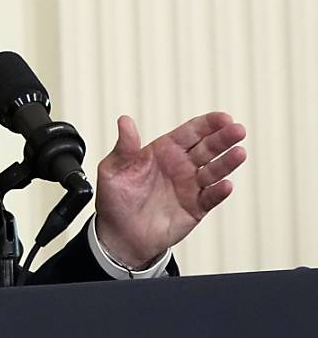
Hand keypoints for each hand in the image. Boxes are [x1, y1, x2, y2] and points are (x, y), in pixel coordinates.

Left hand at [95, 112, 246, 267]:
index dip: (207, 124)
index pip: (190, 133)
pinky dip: (219, 192)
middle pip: (207, 148)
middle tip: (238, 130)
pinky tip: (226, 185)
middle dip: (223, 138)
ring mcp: (190, 186)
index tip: (223, 118)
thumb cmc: (115, 199)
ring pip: (214, 171)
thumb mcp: (113, 169)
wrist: (119, 234)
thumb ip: (124, 147)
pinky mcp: (195, 208)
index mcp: (163, 150)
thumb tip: (125, 120)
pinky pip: (210, 198)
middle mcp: (180, 165)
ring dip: (227, 162)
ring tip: (239, 153)